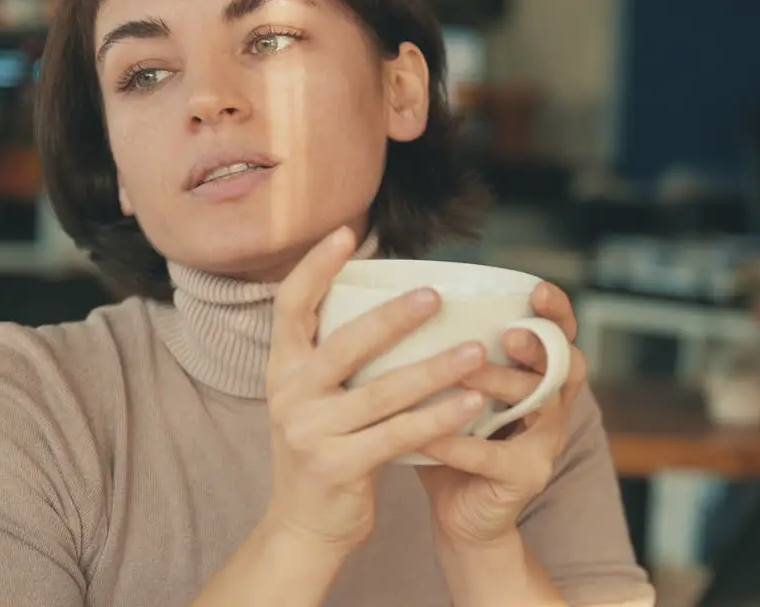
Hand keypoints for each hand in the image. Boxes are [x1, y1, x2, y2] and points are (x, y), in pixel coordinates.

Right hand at [262, 227, 489, 551]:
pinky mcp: (337, 466)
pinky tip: (472, 404)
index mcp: (282, 368)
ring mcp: (310, 432)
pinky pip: (398, 435)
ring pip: (380, 391)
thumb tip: (387, 297)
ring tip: (478, 351)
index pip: (289, 304)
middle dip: (392, 317)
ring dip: (433, 369)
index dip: (316, 267)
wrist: (304, 526)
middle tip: (436, 296)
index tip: (348, 234)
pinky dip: (438, 417)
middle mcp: (289, 394)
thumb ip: (333, 354)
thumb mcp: (313, 397)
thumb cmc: (324, 449)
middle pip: (343, 342)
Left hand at [415, 282, 586, 546]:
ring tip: (463, 373)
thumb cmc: (453, 441)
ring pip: (536, 407)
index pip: (560, 335)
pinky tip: (429, 433)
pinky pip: (493, 457)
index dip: (556, 312)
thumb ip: (441, 353)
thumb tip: (394, 305)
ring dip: (499, 385)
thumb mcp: (454, 390)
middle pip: (561, 366)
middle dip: (537, 347)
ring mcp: (544, 445)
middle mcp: (551, 407)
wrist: (461, 516)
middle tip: (509, 335)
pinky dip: (460, 442)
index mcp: (538, 377)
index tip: (537, 290)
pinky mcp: (525, 478)